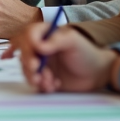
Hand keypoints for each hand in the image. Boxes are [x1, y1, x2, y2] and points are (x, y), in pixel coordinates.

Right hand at [2, 22, 116, 92]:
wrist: (96, 74)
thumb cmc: (86, 53)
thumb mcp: (74, 41)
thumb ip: (56, 40)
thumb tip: (38, 46)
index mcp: (45, 35)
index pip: (28, 34)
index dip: (28, 42)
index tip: (37, 49)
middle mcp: (39, 49)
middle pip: (23, 53)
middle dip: (28, 62)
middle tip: (36, 69)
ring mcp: (40, 64)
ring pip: (26, 70)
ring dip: (35, 77)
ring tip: (50, 81)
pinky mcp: (43, 78)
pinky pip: (35, 83)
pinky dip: (43, 86)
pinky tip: (55, 85)